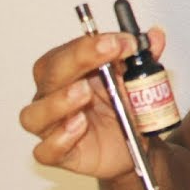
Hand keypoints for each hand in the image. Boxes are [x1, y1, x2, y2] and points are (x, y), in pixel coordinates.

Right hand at [20, 26, 166, 180]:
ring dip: (58, 101)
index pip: (66, 51)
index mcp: (69, 72)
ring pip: (34, 114)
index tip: (123, 41)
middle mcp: (54, 96)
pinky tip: (79, 126)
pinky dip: (59, 139)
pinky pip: (46, 150)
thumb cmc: (124, 107)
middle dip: (79, 58)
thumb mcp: (137, 79)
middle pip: (49, 74)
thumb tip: (155, 35)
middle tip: (108, 51)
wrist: (135, 144)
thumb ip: (144, 58)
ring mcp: (53, 126)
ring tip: (84, 93)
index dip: (91, 43)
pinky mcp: (60, 154)